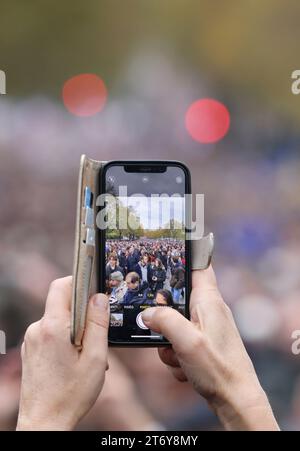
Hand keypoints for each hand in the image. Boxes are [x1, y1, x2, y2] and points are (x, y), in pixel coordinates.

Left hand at [17, 277, 108, 430]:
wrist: (44, 423)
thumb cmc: (70, 394)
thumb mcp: (95, 358)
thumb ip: (98, 324)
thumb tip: (99, 298)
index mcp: (53, 327)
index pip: (62, 286)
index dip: (79, 282)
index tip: (94, 291)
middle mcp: (37, 329)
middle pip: (61, 303)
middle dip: (82, 312)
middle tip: (96, 333)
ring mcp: (31, 340)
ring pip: (58, 320)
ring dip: (75, 329)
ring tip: (86, 354)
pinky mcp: (30, 350)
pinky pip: (51, 333)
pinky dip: (65, 339)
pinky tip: (74, 360)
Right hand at [142, 266, 278, 430]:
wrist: (235, 400)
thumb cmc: (218, 369)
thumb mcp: (187, 341)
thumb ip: (164, 321)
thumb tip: (146, 313)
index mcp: (209, 300)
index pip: (199, 265)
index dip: (182, 257)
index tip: (163, 257)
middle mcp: (209, 310)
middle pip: (177, 299)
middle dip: (164, 318)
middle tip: (164, 333)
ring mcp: (206, 327)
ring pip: (174, 324)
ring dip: (169, 343)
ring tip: (178, 357)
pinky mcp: (203, 343)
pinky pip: (179, 341)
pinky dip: (176, 355)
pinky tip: (185, 368)